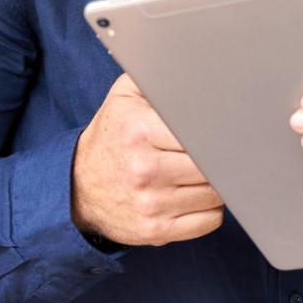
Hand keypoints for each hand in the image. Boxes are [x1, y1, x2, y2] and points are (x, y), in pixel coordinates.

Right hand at [71, 71, 223, 245]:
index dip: (219, 131)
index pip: (202, 132)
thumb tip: (200, 70)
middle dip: (221, 156)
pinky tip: (195, 195)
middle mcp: (144, 170)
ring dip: (217, 182)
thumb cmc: (113, 135)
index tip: (226, 128)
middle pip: (214, 164)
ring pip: (216, 193)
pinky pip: (209, 221)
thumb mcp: (126, 95)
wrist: (76, 186)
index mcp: (139, 131)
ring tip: (200, 170)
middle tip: (219, 148)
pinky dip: (210, 209)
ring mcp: (151, 205)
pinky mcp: (156, 232)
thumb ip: (160, 77)